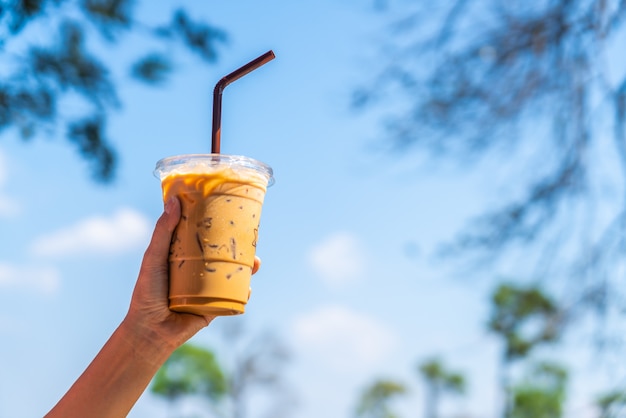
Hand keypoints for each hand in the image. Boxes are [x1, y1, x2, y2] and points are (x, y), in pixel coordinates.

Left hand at [124, 196, 260, 350]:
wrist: (150, 331)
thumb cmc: (147, 293)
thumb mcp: (154, 257)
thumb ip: (163, 231)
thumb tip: (174, 201)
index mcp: (185, 256)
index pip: (205, 237)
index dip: (220, 226)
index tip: (233, 213)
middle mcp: (199, 271)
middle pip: (224, 254)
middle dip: (241, 247)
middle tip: (252, 238)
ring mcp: (209, 289)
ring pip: (233, 274)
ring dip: (248, 268)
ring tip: (256, 262)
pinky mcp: (215, 307)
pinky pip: (234, 298)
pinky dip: (244, 292)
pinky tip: (249, 288)